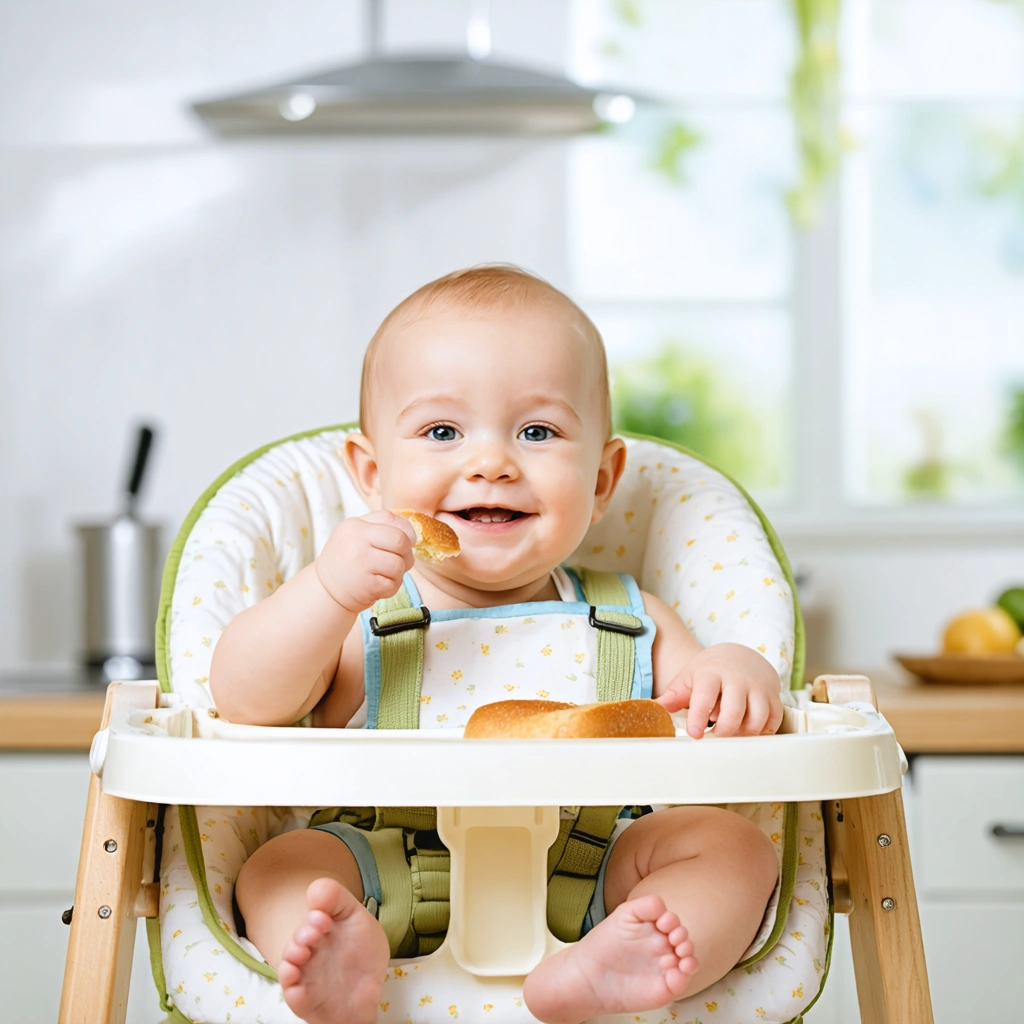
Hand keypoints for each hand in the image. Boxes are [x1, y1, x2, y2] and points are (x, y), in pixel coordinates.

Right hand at [315, 511, 416, 613]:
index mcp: (355, 525)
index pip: (392, 519)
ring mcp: (361, 562)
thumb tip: (412, 535)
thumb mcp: (355, 536)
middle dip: (407, 553)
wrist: (325, 591)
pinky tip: (379, 586)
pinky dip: (391, 587)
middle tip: (401, 562)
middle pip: (400, 540)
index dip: (407, 531)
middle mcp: (356, 540)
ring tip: (386, 576)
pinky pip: (393, 584)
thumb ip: (380, 528)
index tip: (408, 542)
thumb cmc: (347, 562)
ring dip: (399, 573)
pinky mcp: (367, 584)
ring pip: (399, 564)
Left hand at [656, 643, 782, 738]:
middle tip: (714, 736)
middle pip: (734, 711)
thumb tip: (654, 709)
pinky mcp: (774, 696)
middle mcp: (738, 679)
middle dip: (724, 730)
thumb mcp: (689, 678)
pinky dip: (762, 732)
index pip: (705, 696)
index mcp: (712, 674)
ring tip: (731, 732)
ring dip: (744, 733)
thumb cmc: (709, 671)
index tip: (695, 734)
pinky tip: (747, 731)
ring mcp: (758, 687)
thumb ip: (674, 695)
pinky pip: (773, 721)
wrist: (738, 656)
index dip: (699, 717)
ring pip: (757, 719)